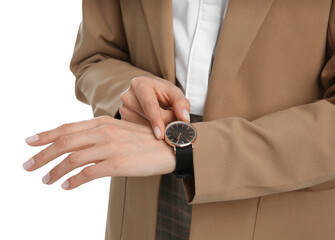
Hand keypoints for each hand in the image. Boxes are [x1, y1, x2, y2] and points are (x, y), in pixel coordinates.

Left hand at [23, 116, 174, 189]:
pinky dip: (73, 181)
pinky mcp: (118, 164)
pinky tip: (66, 186)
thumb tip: (78, 145)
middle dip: (42, 155)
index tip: (29, 142)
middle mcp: (103, 132)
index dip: (46, 135)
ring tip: (46, 180)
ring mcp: (110, 147)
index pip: (67, 128)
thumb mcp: (120, 130)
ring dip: (55, 171)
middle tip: (27, 165)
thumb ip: (99, 134)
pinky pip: (88, 173)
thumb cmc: (144, 140)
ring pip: (72, 159)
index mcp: (103, 122)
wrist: (170, 145)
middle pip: (64, 143)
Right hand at [119, 76, 190, 138]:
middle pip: (149, 118)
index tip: (160, 134)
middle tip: (171, 115)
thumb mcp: (174, 92)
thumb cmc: (160, 92)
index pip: (149, 105)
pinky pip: (139, 131)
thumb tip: (184, 119)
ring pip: (144, 127)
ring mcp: (123, 110)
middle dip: (164, 121)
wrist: (147, 92)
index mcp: (139, 85)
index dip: (156, 120)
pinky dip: (149, 130)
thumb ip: (181, 103)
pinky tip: (152, 122)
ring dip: (157, 126)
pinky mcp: (123, 121)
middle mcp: (127, 96)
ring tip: (160, 115)